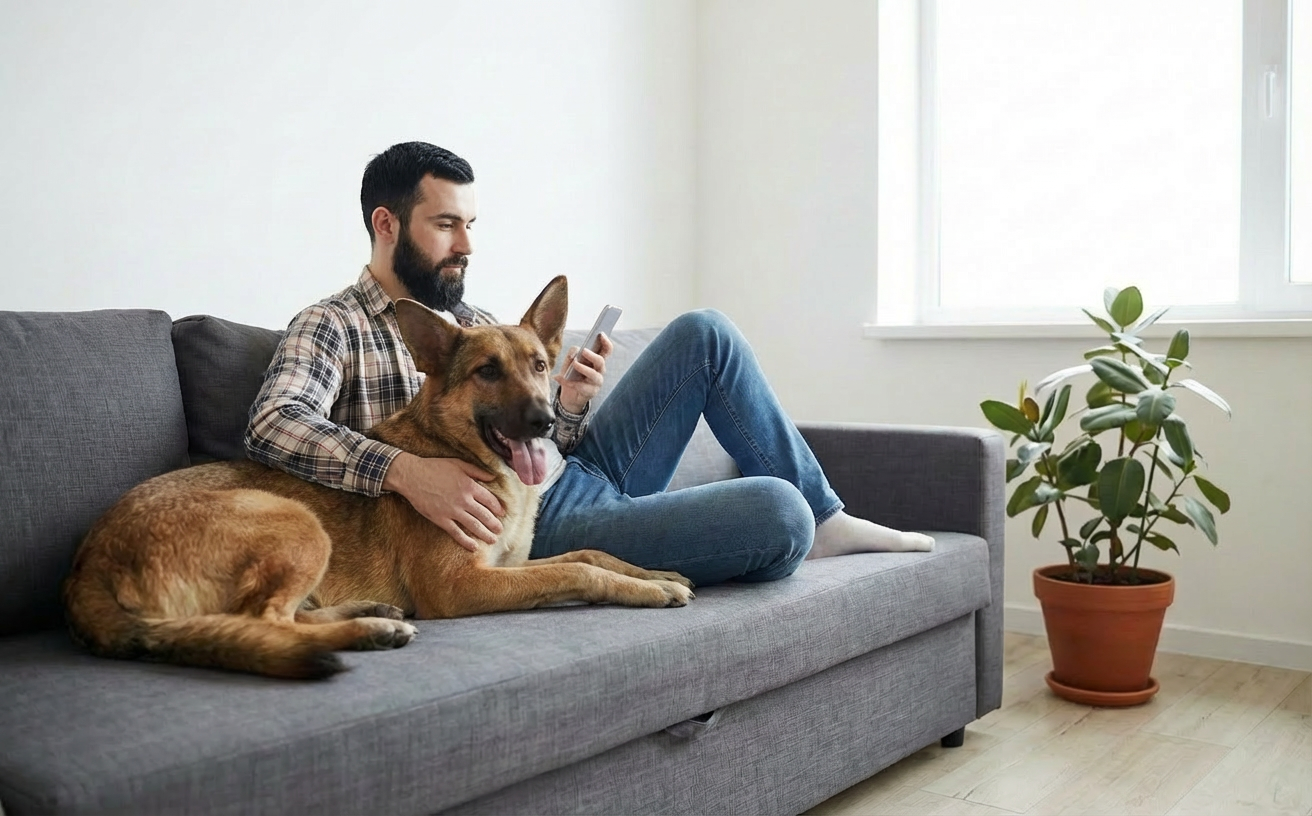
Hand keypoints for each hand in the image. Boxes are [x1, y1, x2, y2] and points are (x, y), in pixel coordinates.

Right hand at [382, 453, 504, 551]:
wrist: (412, 476)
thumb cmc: (434, 467)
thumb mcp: (458, 463)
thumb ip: (477, 471)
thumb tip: (493, 476)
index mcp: (469, 485)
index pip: (489, 500)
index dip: (497, 508)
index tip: (502, 513)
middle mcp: (464, 500)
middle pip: (484, 515)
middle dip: (494, 524)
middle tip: (500, 530)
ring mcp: (452, 511)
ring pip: (473, 526)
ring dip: (485, 534)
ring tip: (492, 540)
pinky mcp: (441, 519)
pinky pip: (456, 533)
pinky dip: (466, 541)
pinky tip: (473, 547)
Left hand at [555, 333, 612, 413]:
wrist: (570, 394)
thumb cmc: (572, 374)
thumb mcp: (570, 361)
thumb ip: (572, 354)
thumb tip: (574, 356)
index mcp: (597, 360)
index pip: (607, 350)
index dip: (606, 342)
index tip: (601, 334)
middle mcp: (600, 370)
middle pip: (601, 361)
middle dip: (593, 356)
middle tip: (584, 351)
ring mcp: (596, 382)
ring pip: (594, 375)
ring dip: (584, 368)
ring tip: (574, 364)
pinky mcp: (591, 392)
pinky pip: (582, 386)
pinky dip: (570, 382)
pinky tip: (559, 378)